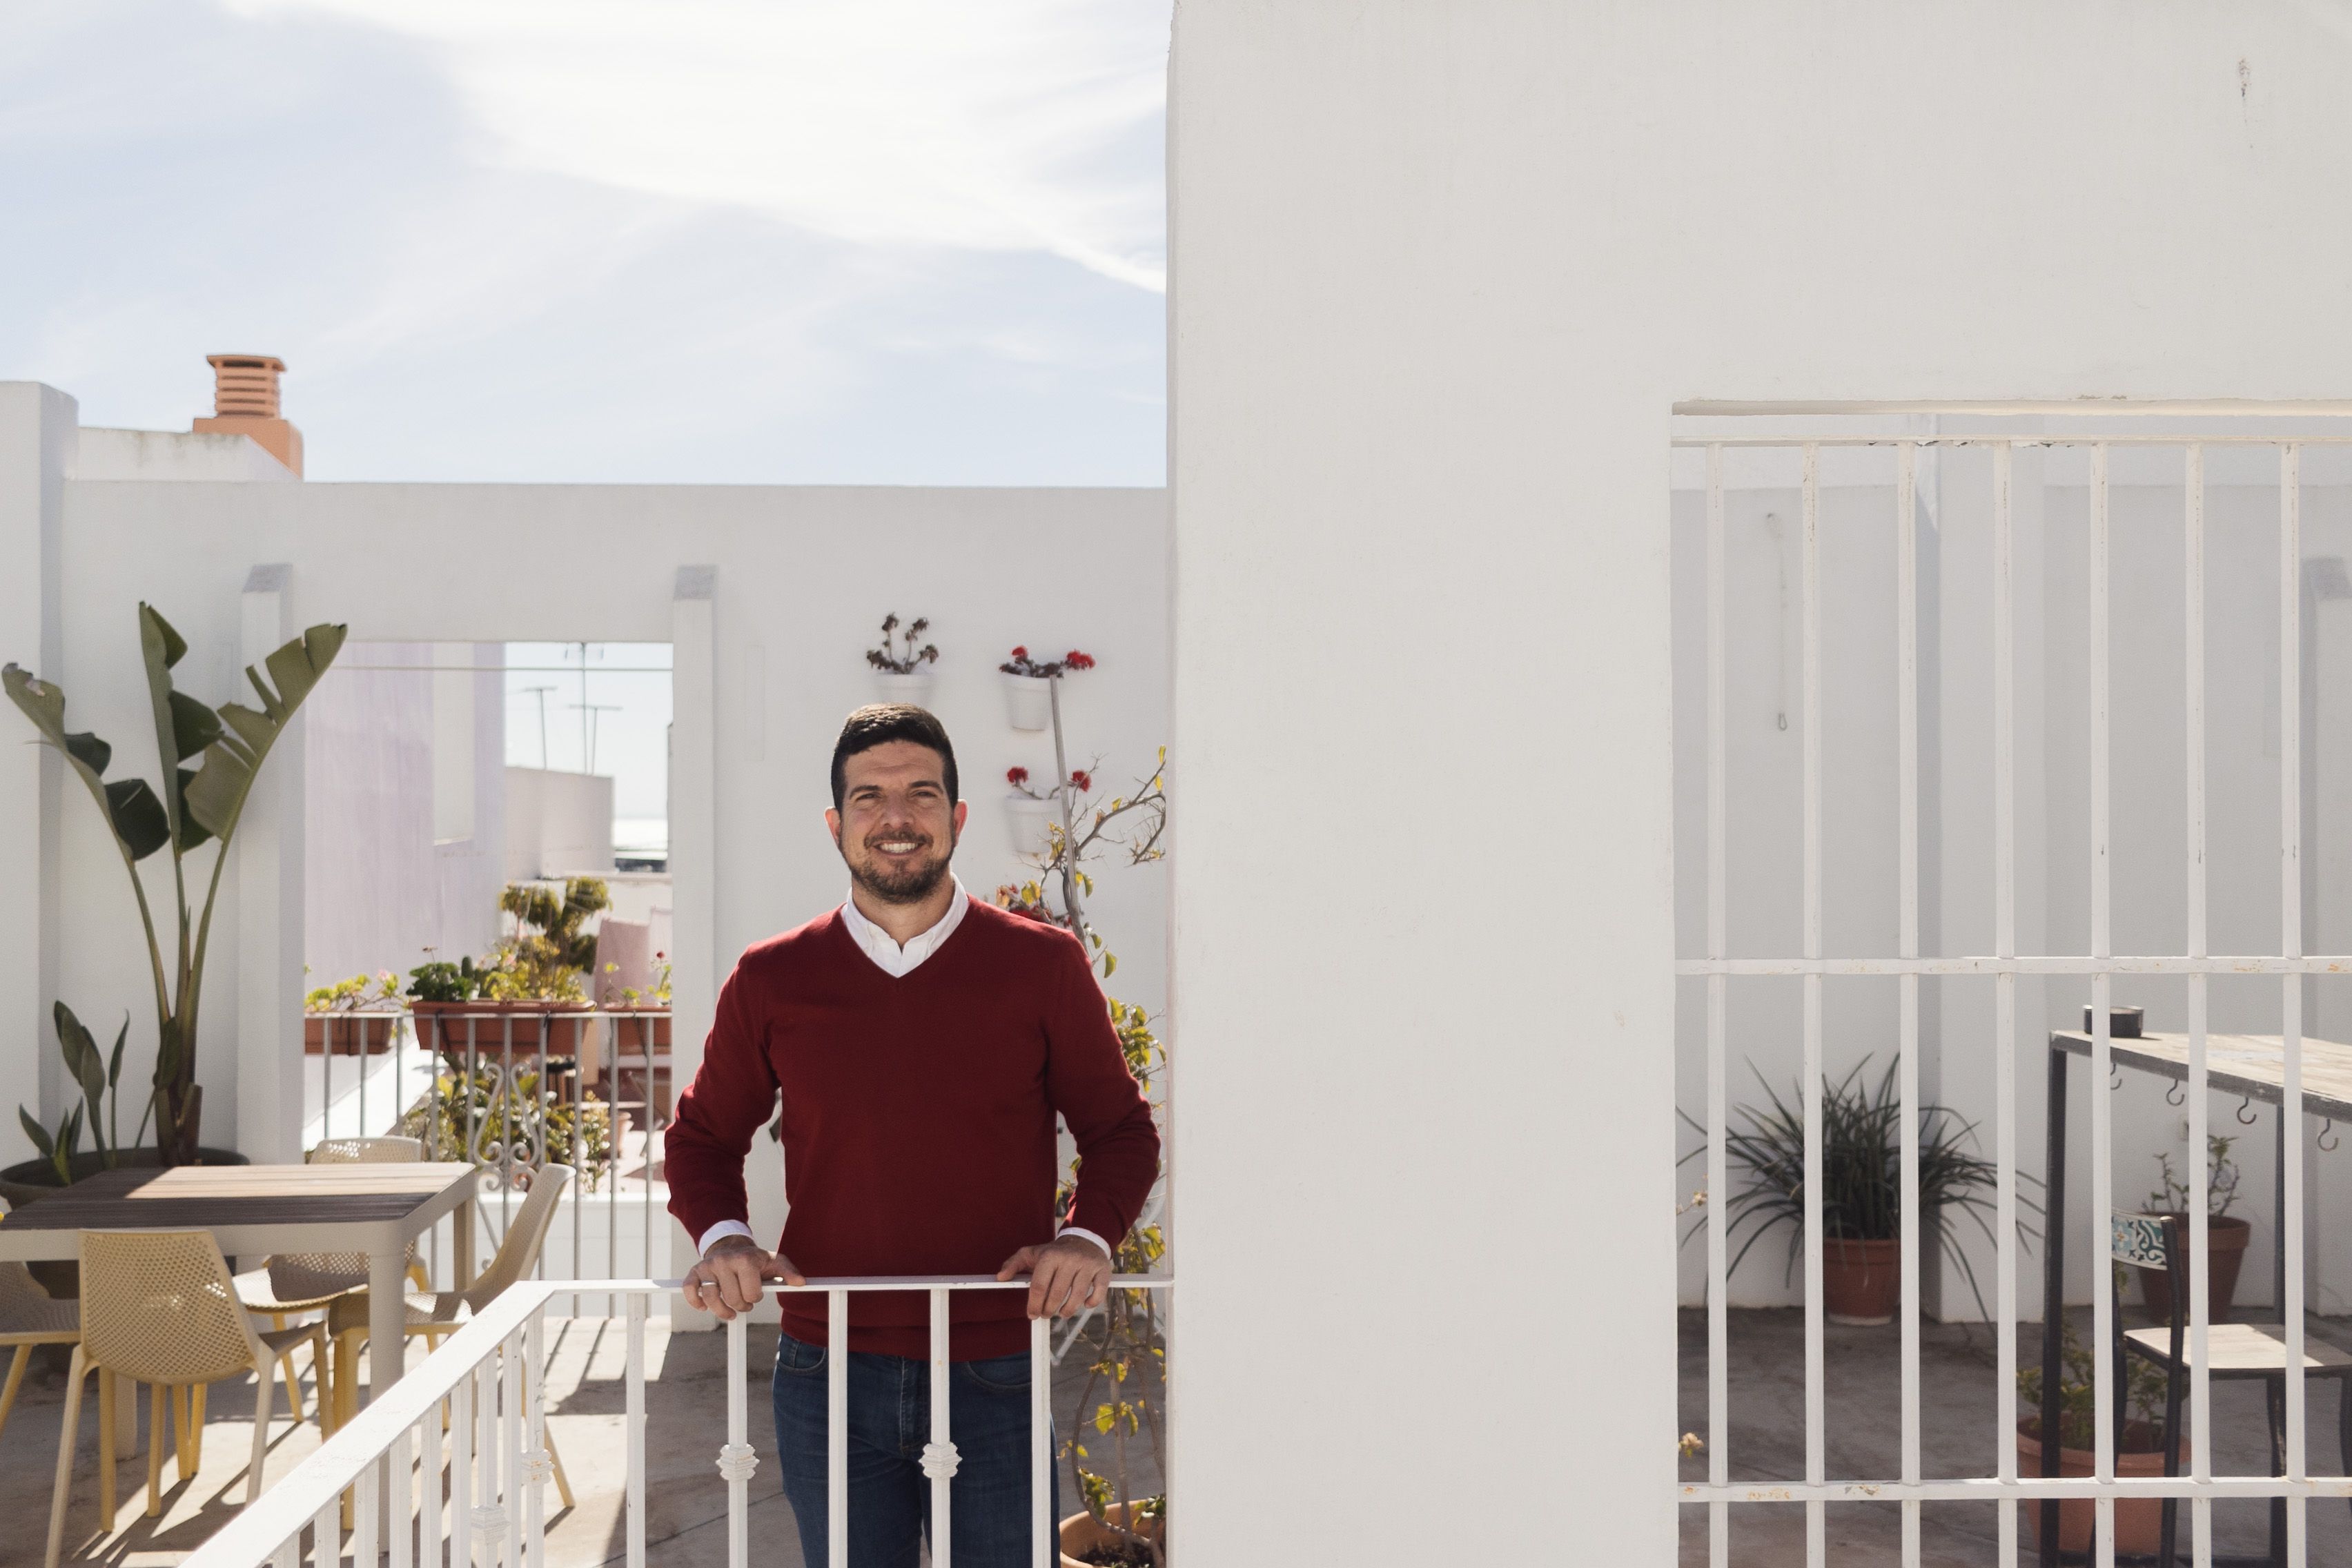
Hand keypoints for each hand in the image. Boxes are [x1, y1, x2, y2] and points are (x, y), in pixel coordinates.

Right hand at [684, 1235, 802, 1319]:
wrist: (733, 1246)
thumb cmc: (754, 1259)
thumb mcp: (774, 1262)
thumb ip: (788, 1271)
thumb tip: (801, 1282)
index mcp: (745, 1259)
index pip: (751, 1293)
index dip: (755, 1297)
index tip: (755, 1294)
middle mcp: (724, 1261)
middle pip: (732, 1299)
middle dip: (741, 1305)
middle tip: (744, 1300)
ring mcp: (708, 1266)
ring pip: (711, 1299)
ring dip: (722, 1310)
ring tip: (729, 1310)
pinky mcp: (694, 1272)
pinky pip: (690, 1290)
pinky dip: (695, 1302)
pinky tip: (704, 1307)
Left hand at [996, 1235, 1110, 1319]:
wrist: (1084, 1239)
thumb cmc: (1055, 1252)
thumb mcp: (1032, 1253)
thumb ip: (1013, 1264)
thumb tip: (1000, 1277)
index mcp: (1050, 1256)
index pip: (1039, 1286)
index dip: (1034, 1305)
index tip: (1032, 1315)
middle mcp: (1069, 1259)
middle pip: (1057, 1294)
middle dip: (1049, 1310)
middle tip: (1046, 1313)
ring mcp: (1087, 1265)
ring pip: (1077, 1297)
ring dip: (1067, 1311)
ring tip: (1062, 1312)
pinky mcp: (1102, 1270)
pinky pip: (1099, 1292)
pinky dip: (1092, 1303)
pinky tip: (1085, 1304)